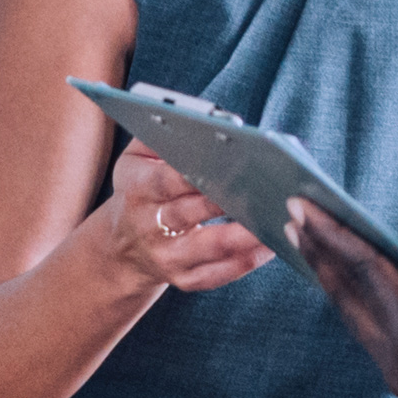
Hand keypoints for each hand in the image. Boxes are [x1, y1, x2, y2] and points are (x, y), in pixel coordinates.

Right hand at [105, 139, 273, 291]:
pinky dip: (244, 262)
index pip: (166, 179)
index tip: (230, 160)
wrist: (121, 245)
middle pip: (189, 213)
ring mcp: (166, 256)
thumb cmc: (143, 188)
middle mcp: (148, 225)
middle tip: (264, 188)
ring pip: (207, 248)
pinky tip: (271, 246)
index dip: (195, 173)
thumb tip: (202, 119)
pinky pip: (216, 275)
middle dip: (225, 200)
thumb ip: (162, 134)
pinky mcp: (184, 279)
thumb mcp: (139, 158)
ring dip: (242, 236)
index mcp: (138, 188)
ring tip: (276, 220)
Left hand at [286, 199, 397, 397]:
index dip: (337, 234)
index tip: (304, 204)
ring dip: (337, 280)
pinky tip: (364, 289)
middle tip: (292, 216)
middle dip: (320, 255)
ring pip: (359, 320)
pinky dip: (362, 302)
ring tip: (316, 245)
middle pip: (348, 300)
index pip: (367, 275)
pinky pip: (378, 335)